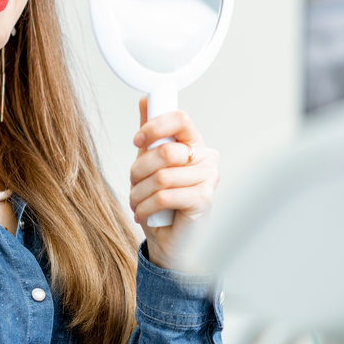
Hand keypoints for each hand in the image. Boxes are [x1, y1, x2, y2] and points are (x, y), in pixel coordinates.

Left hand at [129, 97, 219, 268]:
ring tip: (138, 203)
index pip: (180, 118)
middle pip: (166, 150)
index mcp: (195, 144)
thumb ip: (152, 135)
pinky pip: (165, 196)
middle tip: (133, 184)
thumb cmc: (163, 204)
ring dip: (139, 193)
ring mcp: (209, 179)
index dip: (155, 126)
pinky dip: (147, 207)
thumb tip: (145, 99)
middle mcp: (207, 158)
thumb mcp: (151, 165)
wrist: (171, 243)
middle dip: (139, 170)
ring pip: (161, 176)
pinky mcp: (205, 200)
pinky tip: (145, 213)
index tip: (138, 140)